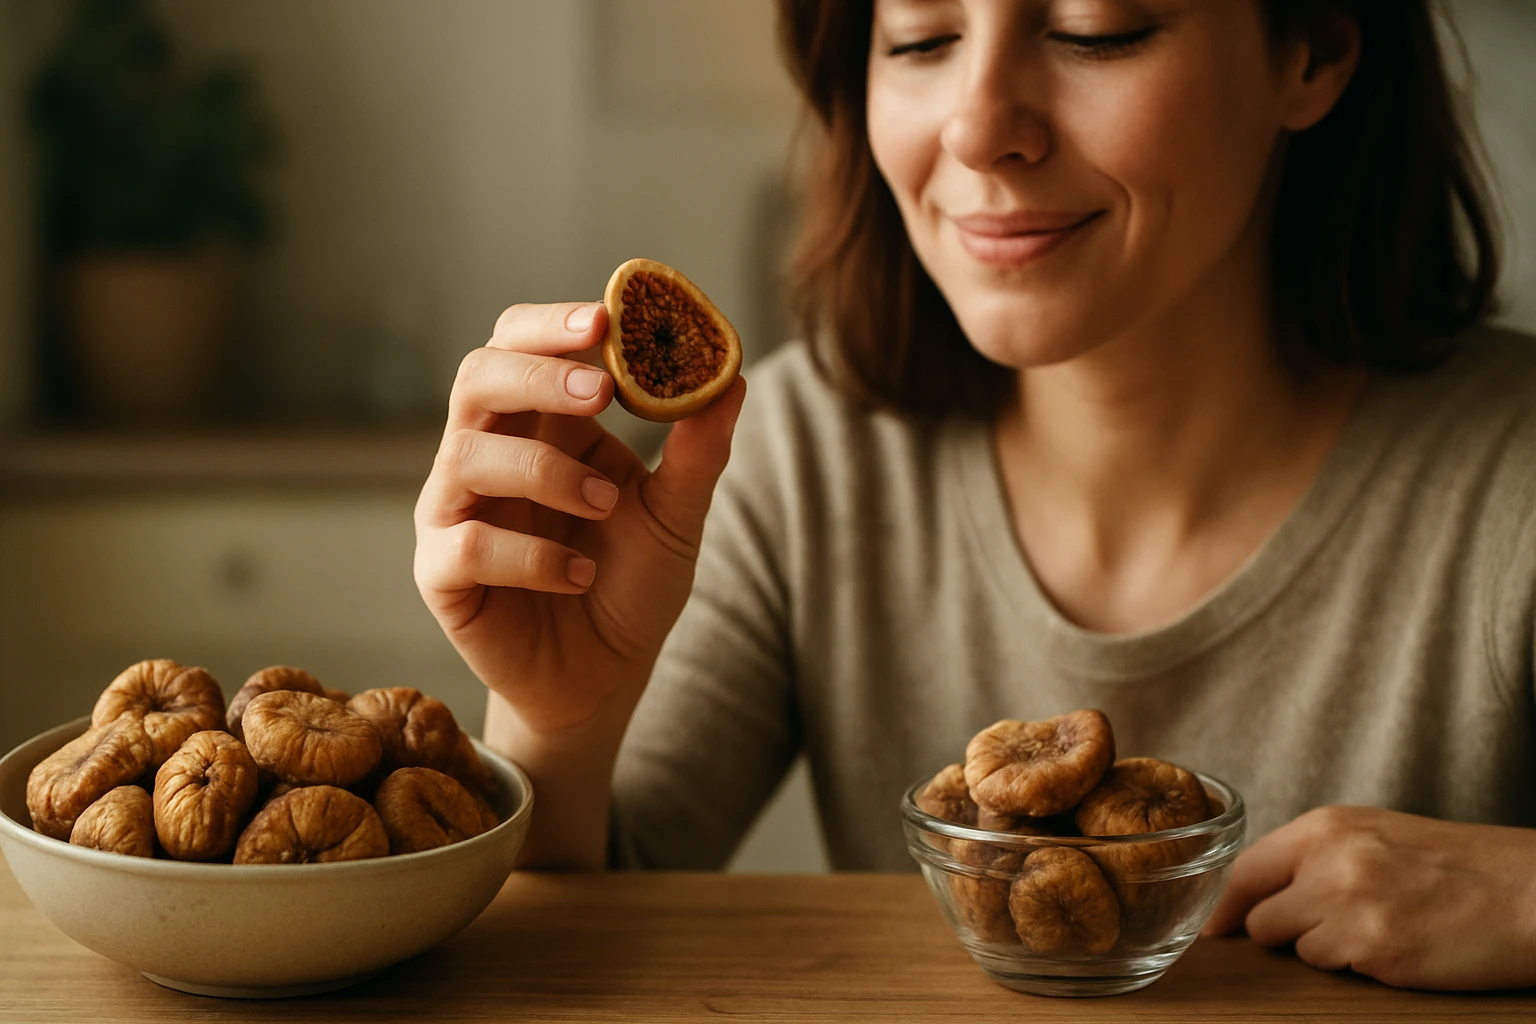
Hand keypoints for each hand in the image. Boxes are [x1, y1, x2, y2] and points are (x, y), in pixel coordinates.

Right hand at [413, 301, 746, 736]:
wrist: (604, 678)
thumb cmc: (630, 585)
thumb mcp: (676, 515)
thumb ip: (698, 450)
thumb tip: (732, 377)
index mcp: (540, 424)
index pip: (521, 343)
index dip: (553, 325)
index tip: (606, 319)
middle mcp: (488, 454)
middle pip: (479, 377)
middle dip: (538, 372)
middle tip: (601, 389)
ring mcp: (456, 511)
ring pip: (468, 455)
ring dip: (546, 473)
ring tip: (607, 507)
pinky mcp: (441, 573)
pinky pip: (467, 543)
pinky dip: (531, 556)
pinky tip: (579, 575)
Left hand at [1203, 805, 1535, 989]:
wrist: (1530, 893)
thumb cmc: (1456, 867)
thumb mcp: (1375, 837)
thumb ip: (1314, 857)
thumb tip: (1254, 895)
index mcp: (1327, 826)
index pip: (1244, 869)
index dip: (1225, 906)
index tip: (1213, 928)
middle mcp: (1330, 859)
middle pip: (1259, 916)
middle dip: (1284, 930)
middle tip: (1336, 924)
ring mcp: (1351, 904)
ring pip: (1295, 947)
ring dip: (1326, 948)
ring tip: (1380, 927)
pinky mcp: (1377, 947)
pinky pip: (1334, 968)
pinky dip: (1357, 965)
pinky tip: (1398, 944)